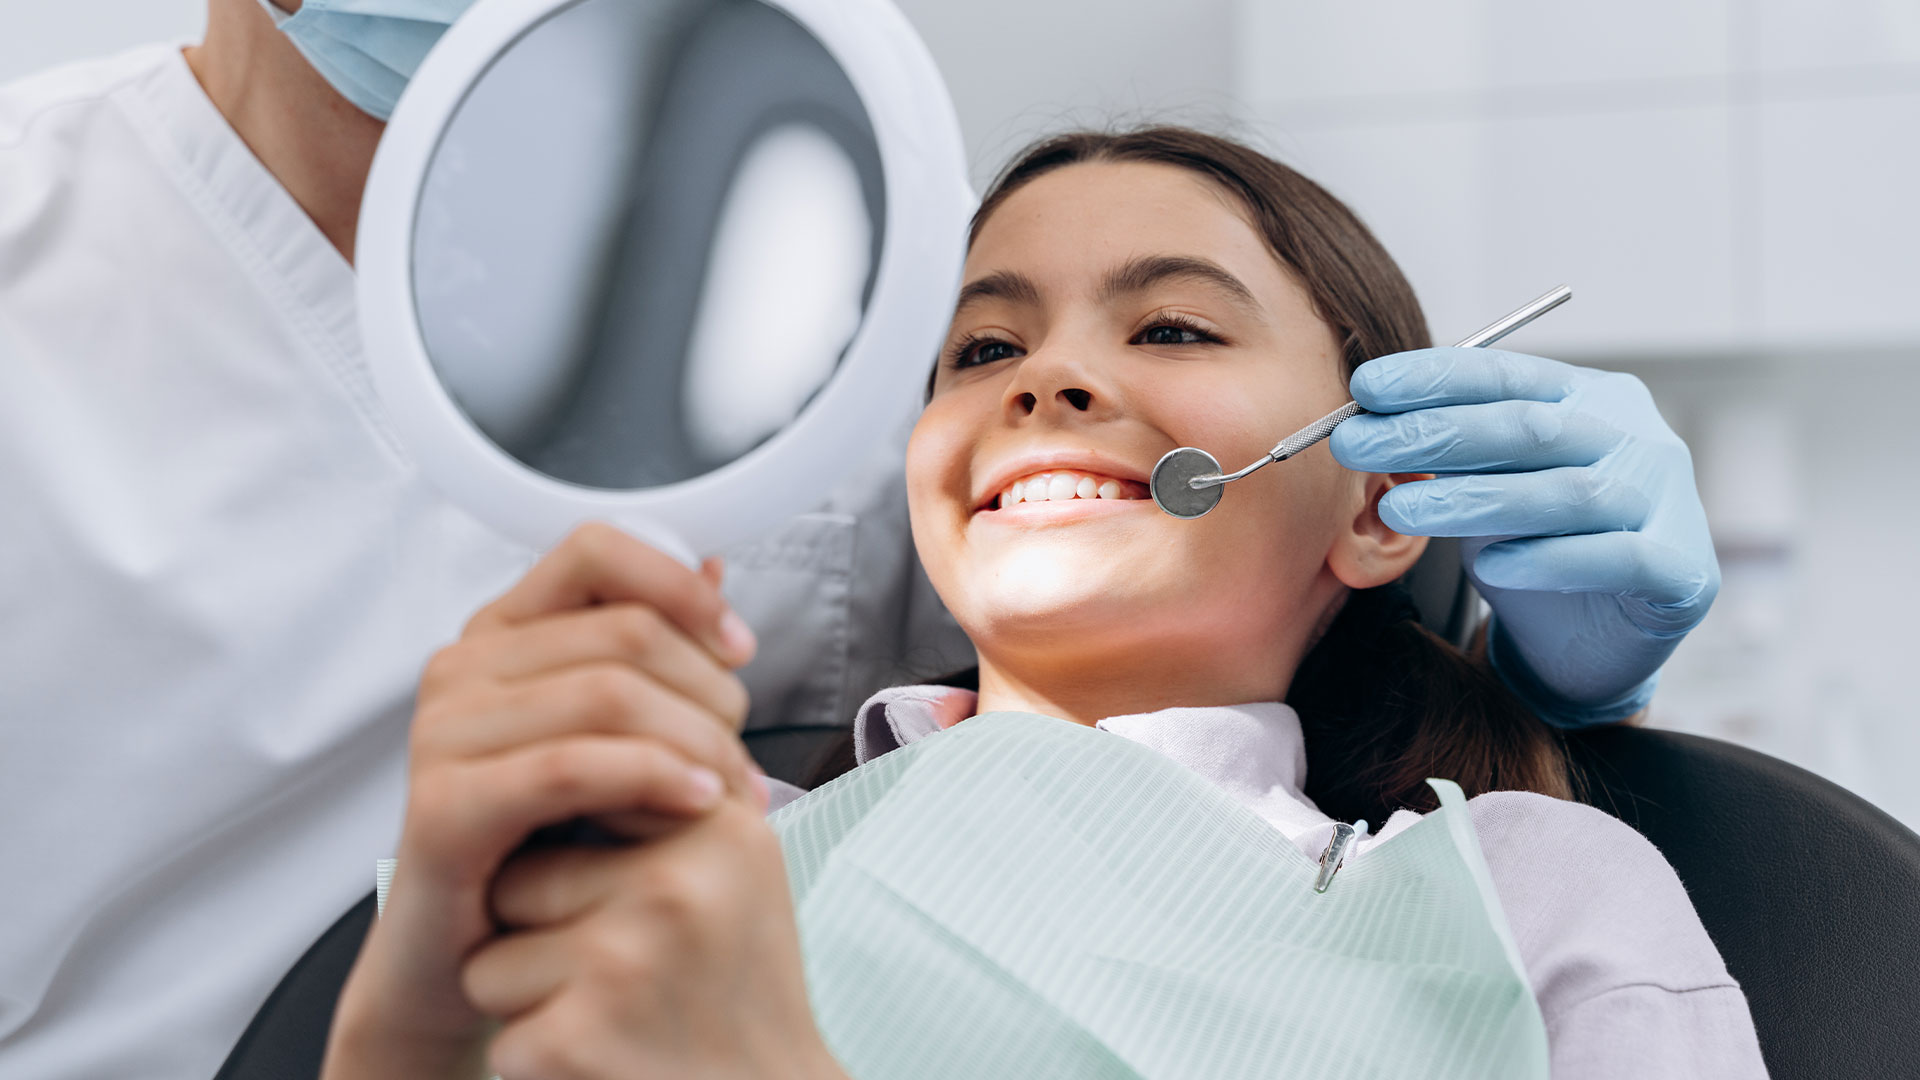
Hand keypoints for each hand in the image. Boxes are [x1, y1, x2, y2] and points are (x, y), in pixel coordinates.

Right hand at [322, 523, 765, 1078]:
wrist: (465, 964)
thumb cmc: (545, 848)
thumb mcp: (615, 736)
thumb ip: (655, 649)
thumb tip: (716, 565)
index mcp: (503, 632)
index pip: (596, 550)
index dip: (681, 587)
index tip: (739, 648)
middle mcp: (463, 667)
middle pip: (624, 630)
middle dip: (709, 690)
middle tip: (744, 755)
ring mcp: (443, 733)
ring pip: (608, 693)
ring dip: (696, 741)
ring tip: (733, 791)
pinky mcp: (443, 806)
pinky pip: (569, 767)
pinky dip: (652, 778)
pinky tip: (697, 802)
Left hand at [462, 798, 845, 1079]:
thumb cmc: (735, 986)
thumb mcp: (735, 867)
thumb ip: (673, 784)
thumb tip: (592, 692)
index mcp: (719, 829)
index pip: (583, 793)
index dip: (579, 855)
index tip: (625, 901)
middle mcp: (680, 885)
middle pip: (525, 874)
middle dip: (547, 930)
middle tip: (625, 971)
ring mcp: (626, 961)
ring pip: (493, 954)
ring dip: (535, 996)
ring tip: (618, 1017)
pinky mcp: (577, 1038)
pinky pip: (498, 1027)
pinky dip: (534, 1057)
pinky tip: (604, 1064)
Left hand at [1330, 348, 1718, 726]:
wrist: (1589, 640)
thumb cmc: (1532, 545)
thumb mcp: (1484, 486)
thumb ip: (1449, 453)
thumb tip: (1361, 420)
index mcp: (1590, 399)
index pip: (1507, 375)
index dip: (1434, 377)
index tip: (1363, 385)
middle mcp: (1636, 438)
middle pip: (1529, 428)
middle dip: (1433, 433)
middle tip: (1356, 445)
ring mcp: (1667, 501)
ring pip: (1566, 493)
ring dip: (1472, 499)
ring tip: (1397, 510)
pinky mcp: (1682, 570)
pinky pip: (1615, 557)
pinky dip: (1548, 560)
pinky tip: (1491, 567)